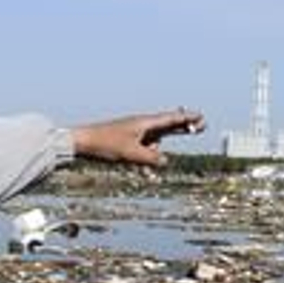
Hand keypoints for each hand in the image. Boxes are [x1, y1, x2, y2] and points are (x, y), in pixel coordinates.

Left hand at [71, 109, 205, 167]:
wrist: (82, 141)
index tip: (201, 117)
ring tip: (158, 155)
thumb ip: (150, 158)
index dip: (187, 119)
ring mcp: (134, 132)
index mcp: (144, 123)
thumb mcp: (131, 154)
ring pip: (156, 139)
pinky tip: (149, 165)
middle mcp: (141, 125)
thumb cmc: (105, 144)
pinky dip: (150, 153)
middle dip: (183, 127)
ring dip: (163, 146)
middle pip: (167, 125)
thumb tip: (165, 161)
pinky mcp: (127, 140)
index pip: (170, 119)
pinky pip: (145, 147)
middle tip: (200, 126)